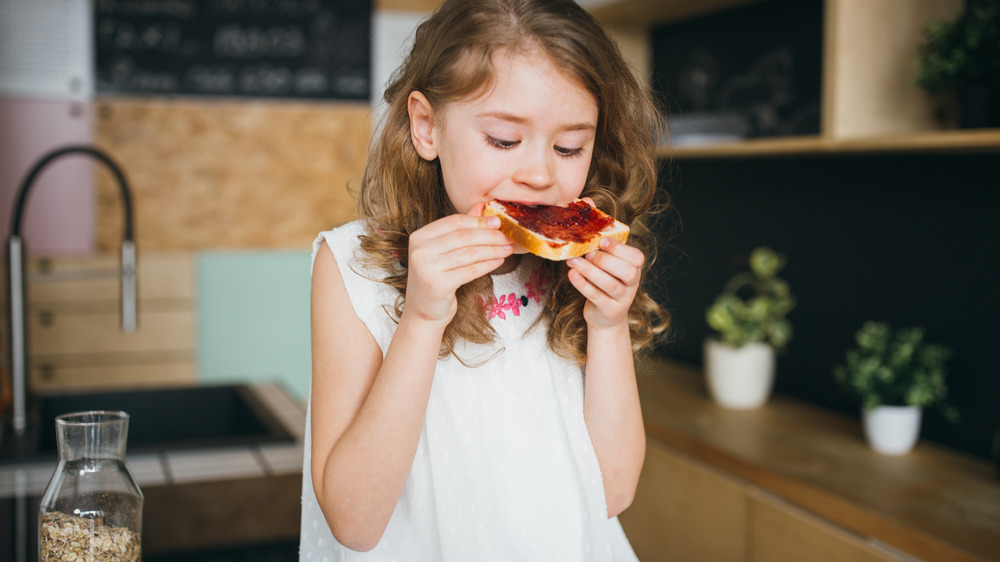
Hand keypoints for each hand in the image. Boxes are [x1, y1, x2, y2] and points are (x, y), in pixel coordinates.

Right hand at [404, 202, 512, 325]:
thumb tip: (481, 206)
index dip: (478, 221)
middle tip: (508, 236)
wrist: (423, 311)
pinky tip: (499, 261)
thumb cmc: (437, 278)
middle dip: (490, 235)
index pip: (454, 222)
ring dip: (493, 250)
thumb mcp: (445, 251)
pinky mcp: (437, 285)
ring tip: (507, 249)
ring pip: (469, 254)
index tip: (498, 221)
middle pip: (464, 237)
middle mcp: (420, 250)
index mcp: (420, 236)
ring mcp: (426, 268)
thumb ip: (461, 228)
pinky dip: (487, 265)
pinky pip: (470, 271)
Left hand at [567, 236, 643, 330]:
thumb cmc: (604, 284)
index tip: (602, 240)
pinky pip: (596, 296)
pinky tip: (572, 274)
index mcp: (635, 268)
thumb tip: (585, 236)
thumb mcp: (608, 268)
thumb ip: (603, 254)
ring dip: (590, 270)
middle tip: (588, 253)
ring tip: (573, 261)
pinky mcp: (610, 310)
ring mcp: (623, 299)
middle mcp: (633, 284)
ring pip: (610, 284)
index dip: (619, 248)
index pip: (637, 257)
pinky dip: (583, 284)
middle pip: (627, 271)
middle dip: (605, 260)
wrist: (604, 316)